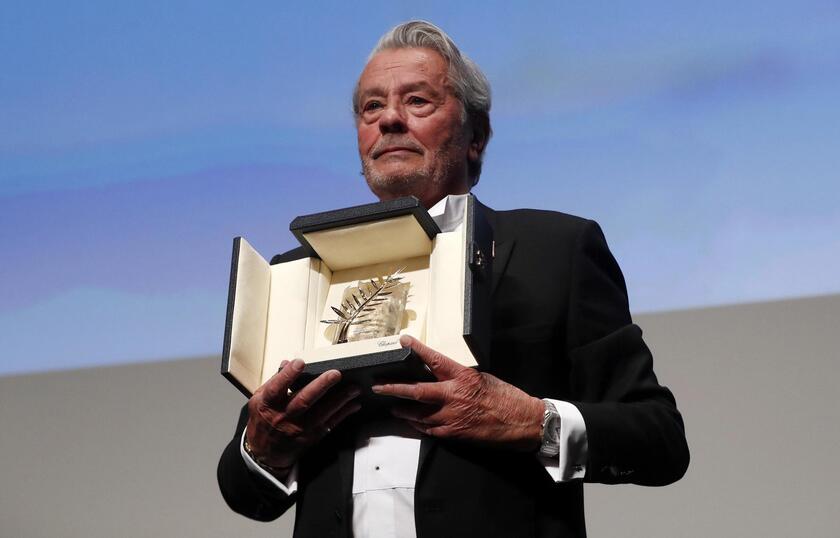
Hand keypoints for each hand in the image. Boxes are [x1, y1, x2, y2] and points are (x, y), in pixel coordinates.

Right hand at [245, 358, 360, 474]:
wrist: (265, 453)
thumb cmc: (263, 421)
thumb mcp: (259, 399)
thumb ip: (274, 381)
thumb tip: (286, 363)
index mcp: (268, 405)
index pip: (276, 388)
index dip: (287, 375)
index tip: (300, 362)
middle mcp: (284, 417)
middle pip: (303, 401)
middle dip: (321, 386)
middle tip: (335, 374)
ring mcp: (299, 429)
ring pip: (321, 413)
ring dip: (339, 400)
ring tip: (353, 388)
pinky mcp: (311, 437)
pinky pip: (330, 424)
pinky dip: (343, 413)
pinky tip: (353, 404)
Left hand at [372, 336, 543, 451]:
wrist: (523, 422)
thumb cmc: (507, 398)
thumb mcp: (483, 378)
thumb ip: (460, 378)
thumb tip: (442, 375)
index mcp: (463, 377)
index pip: (434, 359)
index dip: (416, 349)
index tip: (403, 341)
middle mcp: (454, 395)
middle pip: (416, 390)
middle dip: (394, 387)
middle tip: (378, 386)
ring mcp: (452, 417)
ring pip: (418, 413)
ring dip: (403, 409)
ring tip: (393, 405)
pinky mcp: (454, 433)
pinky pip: (429, 429)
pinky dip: (418, 424)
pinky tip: (412, 421)